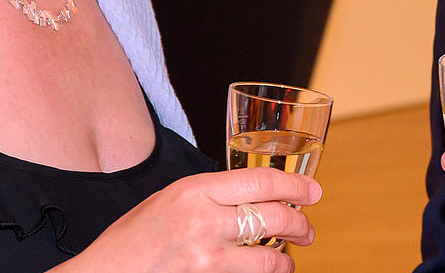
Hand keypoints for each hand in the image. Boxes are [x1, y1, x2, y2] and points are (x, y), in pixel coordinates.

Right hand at [67, 167, 319, 271]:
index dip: (295, 184)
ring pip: (269, 257)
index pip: (261, 180)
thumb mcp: (169, 200)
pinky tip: (266, 272)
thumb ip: (209, 196)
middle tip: (306, 229)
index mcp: (193, 190)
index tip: (312, 191)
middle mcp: (203, 221)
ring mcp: (206, 258)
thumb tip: (252, 196)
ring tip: (288, 259)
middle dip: (300, 224)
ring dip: (285, 260)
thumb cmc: (133, 240)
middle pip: (274, 216)